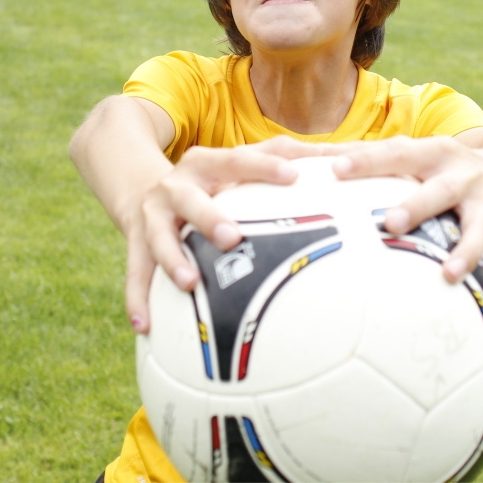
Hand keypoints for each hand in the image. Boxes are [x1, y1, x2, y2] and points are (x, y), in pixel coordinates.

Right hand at [124, 137, 323, 332]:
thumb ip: (287, 158)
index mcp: (207, 163)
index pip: (238, 160)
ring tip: (189, 283)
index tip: (292, 176)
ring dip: (173, 259)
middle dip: (210, 217)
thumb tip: (348, 156)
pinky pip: (136, 274)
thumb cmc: (214, 180)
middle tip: (233, 238)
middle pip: (192, 200)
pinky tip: (144, 325)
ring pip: (159, 238)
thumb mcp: (239, 163)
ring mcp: (153, 215)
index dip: (264, 166)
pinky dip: (137, 299)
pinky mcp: (134, 241)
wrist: (141, 186)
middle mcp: (176, 186)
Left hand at [324, 135, 482, 329]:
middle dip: (417, 205)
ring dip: (466, 252)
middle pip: (440, 189)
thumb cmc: (443, 165)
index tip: (335, 168)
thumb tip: (301, 159)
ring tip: (449, 275)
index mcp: (432, 154)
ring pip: (479, 229)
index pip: (396, 153)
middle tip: (389, 223)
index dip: (367, 159)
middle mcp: (463, 176)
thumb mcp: (415, 154)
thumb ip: (367, 159)